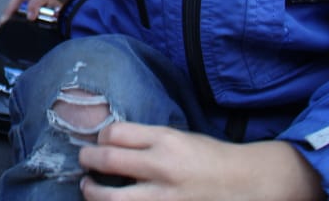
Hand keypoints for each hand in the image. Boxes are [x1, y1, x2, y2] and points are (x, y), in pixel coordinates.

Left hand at [78, 123, 323, 200]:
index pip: (114, 133)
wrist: (245, 183)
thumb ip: (146, 139)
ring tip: (88, 187)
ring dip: (92, 192)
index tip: (99, 141)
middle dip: (87, 160)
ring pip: (112, 198)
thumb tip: (109, 141)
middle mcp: (162, 167)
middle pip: (107, 160)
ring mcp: (165, 197)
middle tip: (84, 161)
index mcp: (165, 140)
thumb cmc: (208, 157)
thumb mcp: (179, 136)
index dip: (100, 137)